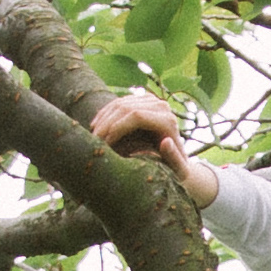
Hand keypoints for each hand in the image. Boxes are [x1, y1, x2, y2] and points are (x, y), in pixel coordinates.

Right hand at [91, 90, 218, 206]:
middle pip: (126, 107)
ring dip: (103, 118)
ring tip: (92, 135)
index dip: (117, 127)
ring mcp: (152, 100)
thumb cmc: (175, 171)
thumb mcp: (177, 170)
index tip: (104, 143)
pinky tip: (95, 126)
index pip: (136, 116)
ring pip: (120, 103)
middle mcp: (162, 106)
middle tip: (93, 140)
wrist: (174, 159)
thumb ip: (174, 159)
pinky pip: (119, 102)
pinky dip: (105, 113)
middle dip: (107, 123)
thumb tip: (165, 142)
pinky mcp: (143, 100)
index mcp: (168, 121)